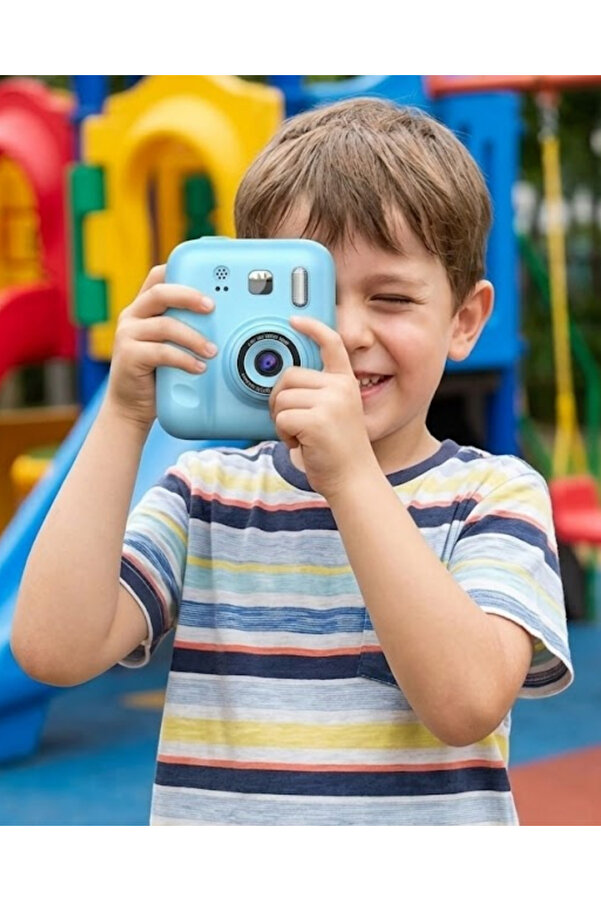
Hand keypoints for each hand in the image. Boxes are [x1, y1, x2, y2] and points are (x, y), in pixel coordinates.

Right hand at [105, 264, 216, 430]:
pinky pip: (162, 352)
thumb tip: (225, 322)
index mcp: (144, 307)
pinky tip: (198, 367)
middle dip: (189, 296)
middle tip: (212, 307)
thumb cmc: (158, 374)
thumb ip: (187, 329)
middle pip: (160, 293)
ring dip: (194, 337)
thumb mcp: (173, 345)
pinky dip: (184, 359)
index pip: (159, 277)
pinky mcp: (128, 356)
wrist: (131, 406)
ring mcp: (128, 334)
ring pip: (165, 325)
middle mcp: (133, 315)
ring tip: (212, 350)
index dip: (180, 270)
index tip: (208, 277)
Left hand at [269, 316, 376, 498]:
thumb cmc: (338, 452)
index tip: (296, 320)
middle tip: (293, 422)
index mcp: (345, 383)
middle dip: (281, 399)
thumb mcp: (334, 414)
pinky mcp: (317, 420)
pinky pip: (282, 417)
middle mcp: (341, 388)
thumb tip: (283, 386)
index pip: (332, 345)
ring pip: (281, 398)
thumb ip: (316, 395)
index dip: (313, 328)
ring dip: (282, 421)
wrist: (354, 480)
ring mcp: (330, 402)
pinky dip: (284, 434)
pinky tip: (301, 444)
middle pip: (289, 376)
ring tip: (302, 436)